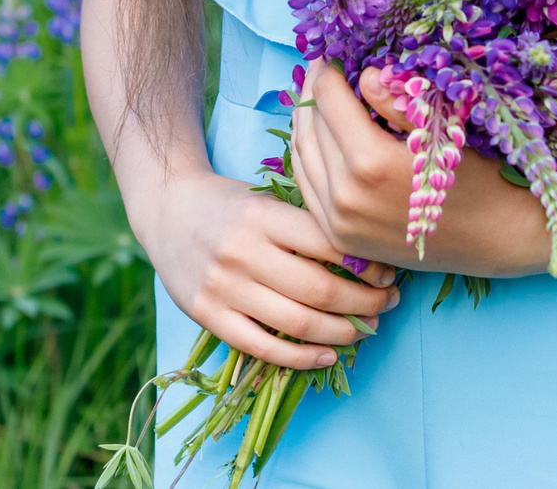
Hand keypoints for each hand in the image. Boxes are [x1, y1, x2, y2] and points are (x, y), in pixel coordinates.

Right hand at [141, 168, 400, 371]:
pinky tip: (328, 355)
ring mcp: (223, 287)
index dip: (367, 263)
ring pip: (297, 323)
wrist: (167, 209)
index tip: (389, 271)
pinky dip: (302, 357)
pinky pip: (263, 348)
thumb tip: (367, 262)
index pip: (327, 244)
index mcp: (263, 215)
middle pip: (319, 289)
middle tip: (388, 303)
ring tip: (365, 328)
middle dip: (365, 302)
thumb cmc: (229, 204)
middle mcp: (242, 251)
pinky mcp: (208, 316)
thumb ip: (305, 225)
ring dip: (342, 332)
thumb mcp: (266, 199)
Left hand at [289, 59, 556, 277]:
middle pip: (308, 126)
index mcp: (370, 163)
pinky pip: (308, 188)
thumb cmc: (480, 172)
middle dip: (314, 89)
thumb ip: (396, 98)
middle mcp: (345, 197)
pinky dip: (309, 156)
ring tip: (319, 95)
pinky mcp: (341, 239)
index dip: (328, 67)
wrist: (499, 237)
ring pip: (301, 157)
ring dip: (306, 121)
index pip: (328, 98)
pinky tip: (321, 136)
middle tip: (325, 66)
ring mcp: (339, 223)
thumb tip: (364, 74)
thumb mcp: (442, 126)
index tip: (335, 49)